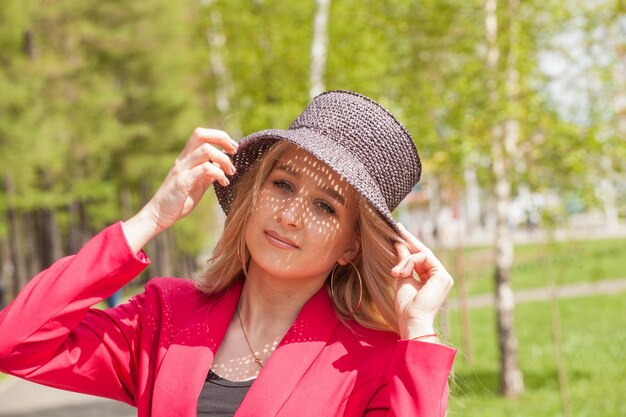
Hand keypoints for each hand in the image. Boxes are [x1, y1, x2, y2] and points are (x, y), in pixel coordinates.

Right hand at [122, 128, 237, 251]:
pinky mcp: (182, 182)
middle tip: (234, 152)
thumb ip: (208, 173)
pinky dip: (219, 173)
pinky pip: (204, 169)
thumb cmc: (179, 200)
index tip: (233, 148)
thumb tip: (221, 165)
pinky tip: (224, 182)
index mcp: (186, 158)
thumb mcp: (198, 183)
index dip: (219, 136)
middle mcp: (183, 160)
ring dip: (223, 159)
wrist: (159, 215)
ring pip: (205, 150)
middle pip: (201, 135)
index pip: (201, 135)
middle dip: (222, 138)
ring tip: (231, 172)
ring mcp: (182, 170)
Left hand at [391, 223, 453, 340]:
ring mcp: (443, 276)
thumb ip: (403, 262)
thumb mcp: (402, 278)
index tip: (398, 232)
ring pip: (422, 254)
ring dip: (405, 260)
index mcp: (430, 279)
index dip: (409, 244)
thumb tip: (399, 245)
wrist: (412, 320)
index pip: (420, 257)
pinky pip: (424, 257)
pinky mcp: (443, 276)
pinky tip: (402, 271)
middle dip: (409, 239)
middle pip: (423, 252)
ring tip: (395, 271)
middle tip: (397, 227)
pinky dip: (410, 262)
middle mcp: (439, 276)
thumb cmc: (406, 306)